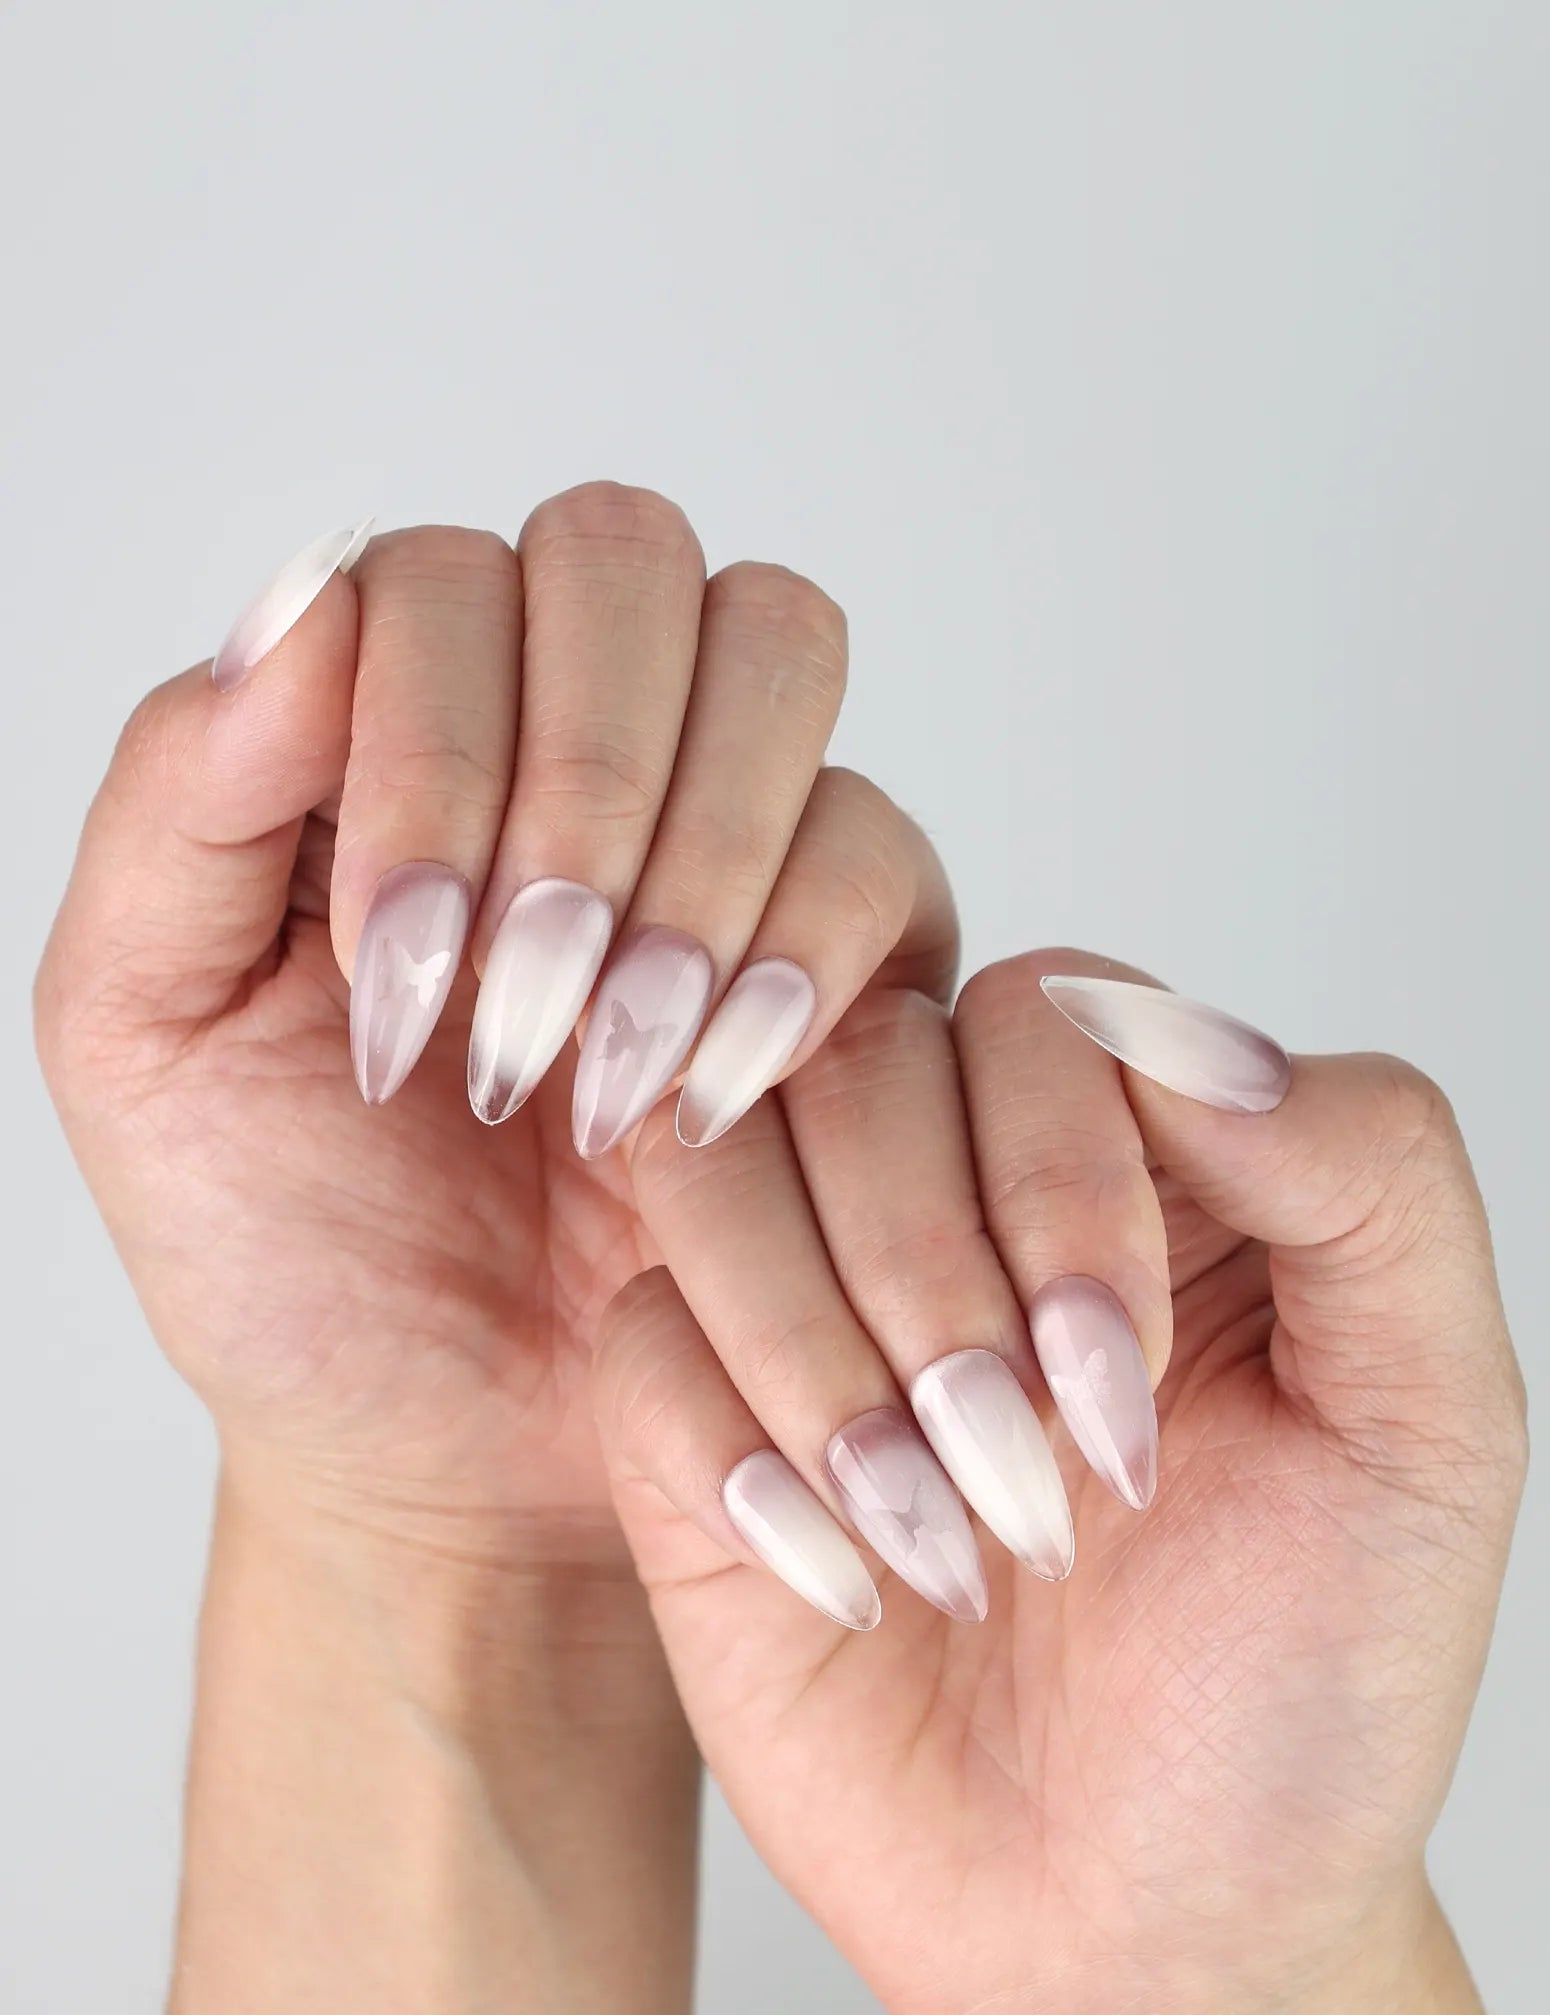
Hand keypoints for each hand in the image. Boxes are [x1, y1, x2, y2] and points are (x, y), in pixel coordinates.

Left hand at [34, 484, 954, 2011]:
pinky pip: (876, 843)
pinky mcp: (851, 942)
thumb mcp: (142, 1034)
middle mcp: (564, 736)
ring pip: (777, 647)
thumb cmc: (289, 1245)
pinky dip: (796, 952)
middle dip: (577, 772)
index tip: (395, 970)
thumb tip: (301, 598)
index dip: (433, 745)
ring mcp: (723, 822)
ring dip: (696, 845)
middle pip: (626, 554)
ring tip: (606, 1066)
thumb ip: (181, 801)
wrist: (444, 1447)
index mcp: (381, 725)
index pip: (438, 579)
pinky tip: (700, 1098)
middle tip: (516, 1001)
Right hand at [594, 952, 1524, 2013]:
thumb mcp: (1426, 1425)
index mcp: (1132, 1159)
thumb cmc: (1301, 1677)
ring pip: (710, 1165)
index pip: (1037, 1011)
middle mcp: (952, 1198)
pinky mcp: (694, 1430)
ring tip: (944, 1542)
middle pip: (854, 1065)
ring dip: (821, 1357)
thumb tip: (1191, 1035)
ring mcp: (805, 1302)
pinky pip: (639, 1343)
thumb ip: (1372, 1179)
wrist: (1148, 1924)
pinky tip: (844, 1577)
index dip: (1057, 1167)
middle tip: (1034, 1479)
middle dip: (933, 1274)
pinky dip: (736, 1454)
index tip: (1117, 1376)